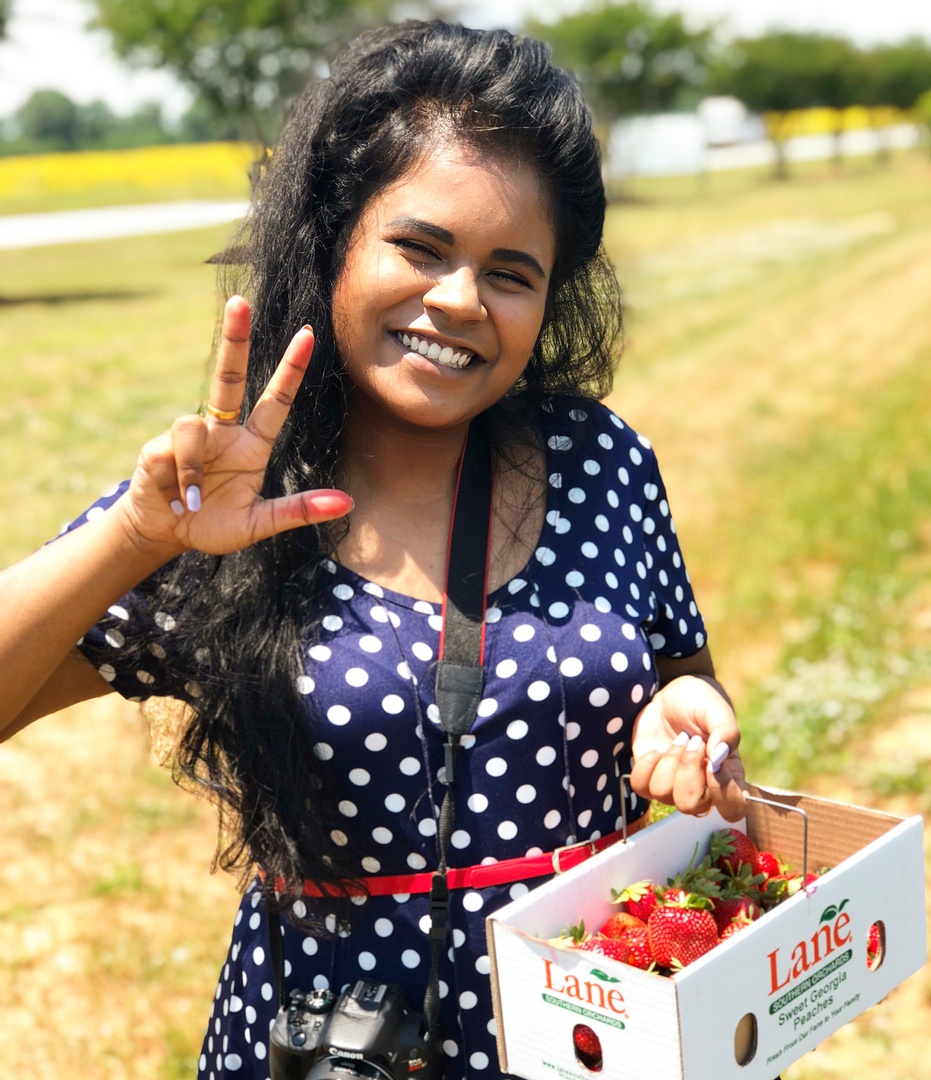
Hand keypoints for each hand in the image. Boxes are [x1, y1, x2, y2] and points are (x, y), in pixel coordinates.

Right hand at [117, 296, 351, 557]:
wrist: (165, 533)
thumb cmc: (213, 525)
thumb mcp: (259, 523)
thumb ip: (299, 511)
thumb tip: (347, 504)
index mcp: (251, 445)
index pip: (276, 400)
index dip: (291, 369)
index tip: (308, 335)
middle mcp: (223, 431)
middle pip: (229, 377)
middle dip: (234, 340)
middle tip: (240, 301)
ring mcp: (191, 435)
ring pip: (194, 425)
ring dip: (194, 467)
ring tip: (191, 501)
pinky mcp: (159, 445)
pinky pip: (173, 448)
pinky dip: (178, 476)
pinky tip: (175, 495)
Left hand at [630, 675, 746, 821]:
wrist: (671, 694)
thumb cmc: (701, 702)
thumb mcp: (718, 710)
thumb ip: (726, 733)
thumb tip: (718, 760)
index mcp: (728, 778)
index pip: (733, 810)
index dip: (721, 792)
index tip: (712, 762)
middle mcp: (702, 788)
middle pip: (690, 806)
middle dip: (687, 770)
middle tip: (692, 742)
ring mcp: (673, 785)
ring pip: (662, 794)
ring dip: (669, 761)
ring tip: (678, 740)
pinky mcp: (649, 777)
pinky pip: (640, 786)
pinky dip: (647, 764)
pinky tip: (659, 748)